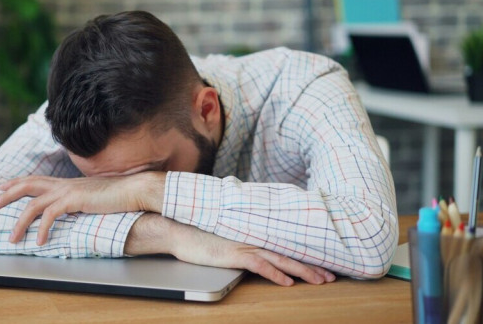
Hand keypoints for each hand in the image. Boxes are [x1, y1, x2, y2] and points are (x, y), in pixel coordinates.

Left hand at [0, 172, 164, 244]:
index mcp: (67, 183)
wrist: (133, 190)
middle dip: (7, 194)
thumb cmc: (117, 195)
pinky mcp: (74, 200)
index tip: (1, 187)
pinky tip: (40, 241)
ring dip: (20, 222)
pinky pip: (50, 215)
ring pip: (33, 204)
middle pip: (27, 185)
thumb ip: (79, 200)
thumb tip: (72, 208)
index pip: (35, 179)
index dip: (16, 182)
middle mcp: (63, 184)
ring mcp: (68, 191)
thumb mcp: (92, 197)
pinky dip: (42, 229)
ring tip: (13, 238)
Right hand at [125, 214, 335, 286]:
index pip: (285, 246)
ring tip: (320, 280)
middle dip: (313, 266)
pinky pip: (260, 265)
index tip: (323, 264)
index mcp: (253, 234)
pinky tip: (287, 282)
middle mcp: (253, 238)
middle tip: (332, 276)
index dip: (305, 256)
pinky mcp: (234, 254)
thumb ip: (241, 240)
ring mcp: (245, 245)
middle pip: (289, 253)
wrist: (179, 229)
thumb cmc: (199, 233)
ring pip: (281, 259)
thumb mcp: (225, 237)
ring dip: (302, 271)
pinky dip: (275, 274)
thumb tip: (253, 248)